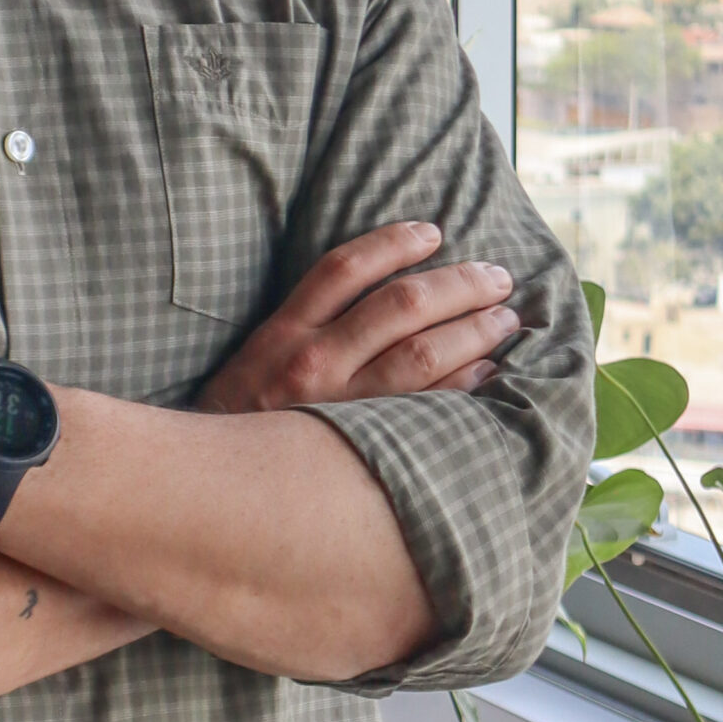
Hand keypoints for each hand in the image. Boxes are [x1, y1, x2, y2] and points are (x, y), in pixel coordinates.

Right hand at [196, 220, 520, 415]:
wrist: (217, 489)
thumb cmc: (246, 417)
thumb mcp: (261, 355)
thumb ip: (309, 323)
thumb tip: (384, 292)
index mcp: (286, 331)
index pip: (347, 268)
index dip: (394, 242)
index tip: (433, 232)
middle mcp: (314, 362)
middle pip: (401, 305)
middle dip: (459, 285)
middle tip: (498, 277)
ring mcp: (342, 407)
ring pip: (423, 354)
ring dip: (474, 331)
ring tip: (505, 320)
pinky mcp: (366, 445)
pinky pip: (428, 406)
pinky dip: (465, 383)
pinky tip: (488, 371)